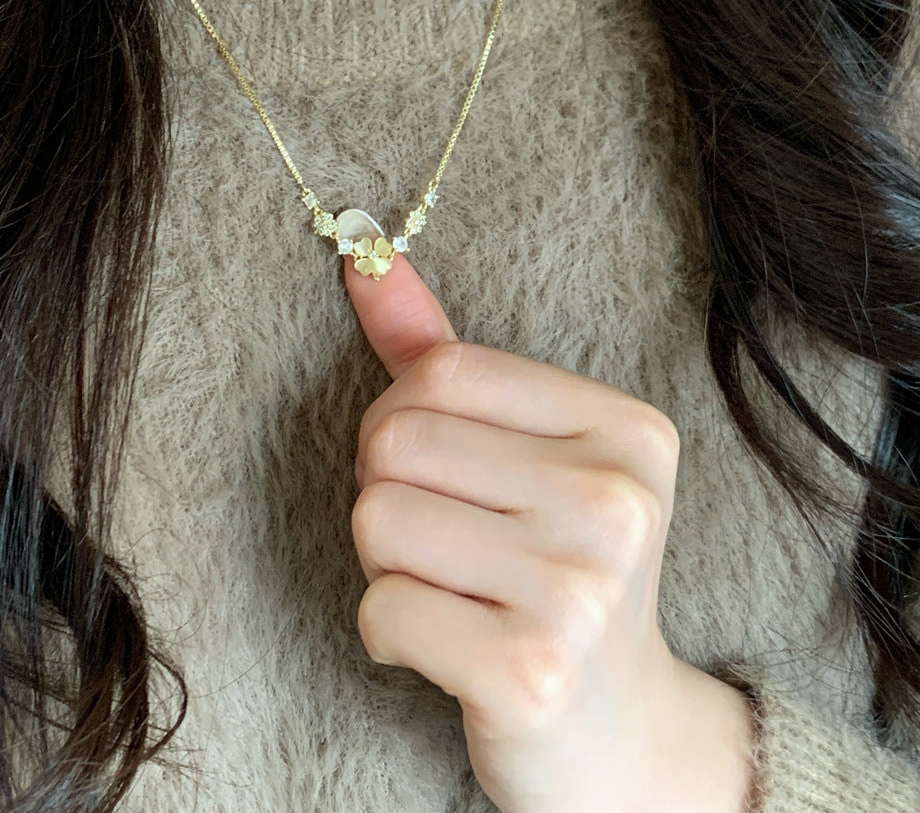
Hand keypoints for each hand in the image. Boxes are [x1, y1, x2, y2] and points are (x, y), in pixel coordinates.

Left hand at [343, 251, 756, 812]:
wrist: (613, 731)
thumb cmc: (554, 572)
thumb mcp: (521, 453)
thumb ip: (437, 352)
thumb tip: (359, 254)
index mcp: (625, 428)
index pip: (440, 371)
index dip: (403, 422)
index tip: (443, 475)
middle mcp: (616, 499)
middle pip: (395, 440)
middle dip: (390, 494)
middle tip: (449, 544)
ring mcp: (581, 588)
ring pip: (376, 519)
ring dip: (387, 565)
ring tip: (456, 594)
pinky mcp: (532, 671)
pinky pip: (382, 610)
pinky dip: (391, 632)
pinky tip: (454, 649)